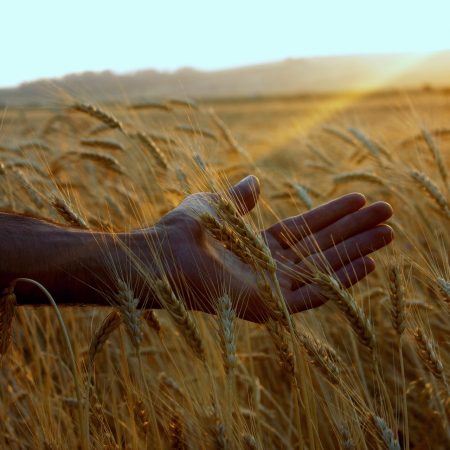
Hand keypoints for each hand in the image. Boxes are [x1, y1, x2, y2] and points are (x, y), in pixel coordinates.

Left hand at [147, 175, 392, 321]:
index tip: (359, 199)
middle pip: (321, 246)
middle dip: (354, 230)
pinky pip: (314, 295)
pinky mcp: (272, 307)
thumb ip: (238, 199)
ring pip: (324, 269)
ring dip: (357, 251)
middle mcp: (269, 267)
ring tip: (388, 233)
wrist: (161, 257)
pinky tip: (367, 262)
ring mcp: (272, 288)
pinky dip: (341, 280)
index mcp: (257, 246)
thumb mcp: (215, 206)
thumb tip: (254, 180)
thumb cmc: (182, 231)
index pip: (304, 229)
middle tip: (387, 213)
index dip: (332, 214)